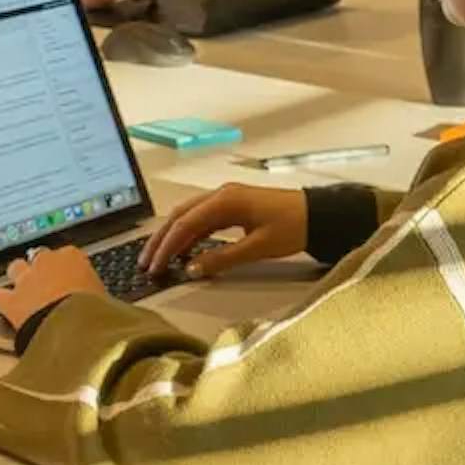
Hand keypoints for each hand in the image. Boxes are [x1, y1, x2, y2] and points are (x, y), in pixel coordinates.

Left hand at [0, 245, 111, 331]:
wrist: (72, 329)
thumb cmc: (97, 313)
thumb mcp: (108, 301)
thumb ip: (101, 297)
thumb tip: (112, 308)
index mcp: (73, 257)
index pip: (68, 254)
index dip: (68, 268)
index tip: (73, 280)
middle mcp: (46, 262)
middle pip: (39, 256)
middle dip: (42, 269)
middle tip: (48, 285)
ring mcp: (25, 279)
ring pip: (15, 268)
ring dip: (19, 279)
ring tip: (25, 294)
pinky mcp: (10, 300)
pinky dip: (3, 302)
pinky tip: (8, 311)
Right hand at [142, 183, 305, 281]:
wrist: (319, 214)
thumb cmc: (292, 227)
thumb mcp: (257, 247)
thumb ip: (222, 258)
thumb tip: (191, 269)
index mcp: (225, 200)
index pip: (185, 223)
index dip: (166, 247)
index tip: (154, 267)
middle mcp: (221, 195)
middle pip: (180, 216)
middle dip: (161, 240)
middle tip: (145, 264)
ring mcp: (226, 199)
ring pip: (188, 216)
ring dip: (172, 237)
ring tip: (158, 259)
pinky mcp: (232, 206)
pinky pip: (202, 219)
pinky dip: (189, 235)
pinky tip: (183, 251)